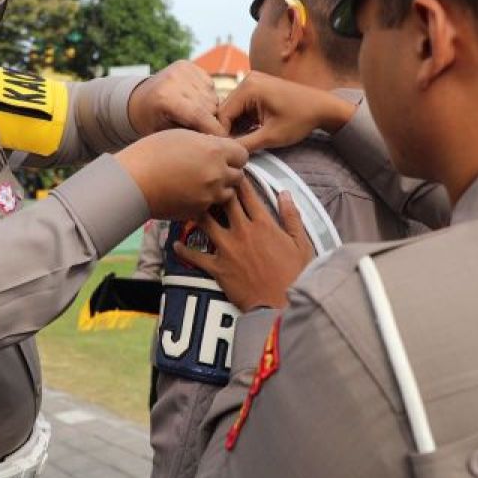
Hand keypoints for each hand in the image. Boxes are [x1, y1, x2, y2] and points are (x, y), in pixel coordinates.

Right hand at [116, 130, 246, 218]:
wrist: (132, 181)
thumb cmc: (152, 152)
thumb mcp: (183, 136)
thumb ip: (207, 142)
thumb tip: (219, 147)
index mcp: (215, 151)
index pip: (243, 154)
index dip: (233, 154)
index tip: (224, 155)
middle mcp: (217, 174)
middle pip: (239, 175)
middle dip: (229, 172)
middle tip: (212, 168)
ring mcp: (209, 195)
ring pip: (229, 194)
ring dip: (220, 188)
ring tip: (202, 183)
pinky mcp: (199, 211)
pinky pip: (212, 206)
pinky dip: (206, 201)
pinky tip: (191, 194)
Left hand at [128, 60, 225, 136]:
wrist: (139, 98)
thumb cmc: (152, 123)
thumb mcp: (165, 136)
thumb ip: (188, 136)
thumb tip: (215, 140)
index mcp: (165, 98)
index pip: (199, 115)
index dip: (214, 130)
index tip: (223, 141)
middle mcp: (174, 79)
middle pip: (209, 106)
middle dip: (212, 121)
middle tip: (204, 131)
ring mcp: (181, 69)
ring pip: (212, 96)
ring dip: (210, 109)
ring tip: (196, 117)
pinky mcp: (188, 64)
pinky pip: (210, 85)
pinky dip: (207, 96)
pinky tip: (195, 102)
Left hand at [173, 181, 313, 311]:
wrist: (282, 305)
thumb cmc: (296, 275)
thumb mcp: (301, 243)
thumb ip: (292, 216)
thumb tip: (285, 193)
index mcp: (264, 224)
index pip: (248, 195)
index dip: (239, 180)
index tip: (232, 171)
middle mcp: (243, 232)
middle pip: (224, 202)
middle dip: (216, 188)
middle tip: (207, 180)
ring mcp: (228, 249)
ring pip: (206, 223)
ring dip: (197, 212)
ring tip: (188, 204)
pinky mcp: (218, 267)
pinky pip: (196, 256)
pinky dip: (185, 250)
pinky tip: (176, 243)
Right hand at [218, 72, 357, 151]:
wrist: (323, 107)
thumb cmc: (301, 120)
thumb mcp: (271, 136)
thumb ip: (245, 145)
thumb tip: (226, 153)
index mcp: (249, 87)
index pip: (222, 115)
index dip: (222, 136)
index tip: (226, 153)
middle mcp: (247, 80)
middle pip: (225, 111)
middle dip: (228, 131)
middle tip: (232, 151)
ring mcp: (252, 82)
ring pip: (233, 110)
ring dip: (235, 127)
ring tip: (241, 145)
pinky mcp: (257, 88)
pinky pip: (242, 107)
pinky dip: (243, 121)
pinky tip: (248, 135)